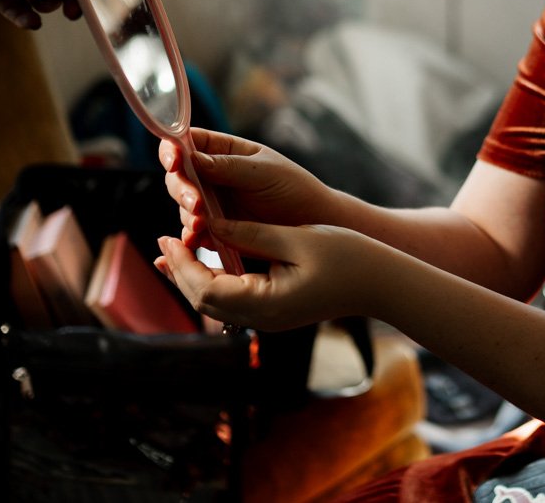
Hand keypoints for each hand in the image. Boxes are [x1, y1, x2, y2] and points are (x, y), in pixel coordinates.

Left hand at [155, 220, 384, 330]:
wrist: (382, 283)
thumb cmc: (347, 257)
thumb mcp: (296, 238)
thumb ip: (251, 233)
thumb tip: (212, 225)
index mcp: (265, 303)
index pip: (205, 289)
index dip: (181, 264)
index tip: (167, 237)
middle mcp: (261, 319)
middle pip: (203, 301)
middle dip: (178, 272)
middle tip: (163, 241)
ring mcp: (267, 319)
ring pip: (214, 304)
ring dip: (191, 278)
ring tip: (172, 251)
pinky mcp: (273, 311)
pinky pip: (231, 300)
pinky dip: (211, 282)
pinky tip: (203, 262)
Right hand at [160, 127, 337, 249]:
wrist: (313, 223)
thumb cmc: (293, 187)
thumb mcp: (263, 172)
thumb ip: (227, 166)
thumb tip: (191, 156)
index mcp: (223, 150)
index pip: (187, 143)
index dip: (173, 150)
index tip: (176, 161)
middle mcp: (212, 175)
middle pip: (179, 176)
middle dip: (182, 189)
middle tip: (195, 203)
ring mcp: (211, 203)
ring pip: (184, 206)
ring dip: (186, 214)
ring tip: (200, 225)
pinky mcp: (215, 229)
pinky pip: (194, 232)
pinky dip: (191, 236)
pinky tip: (195, 242)